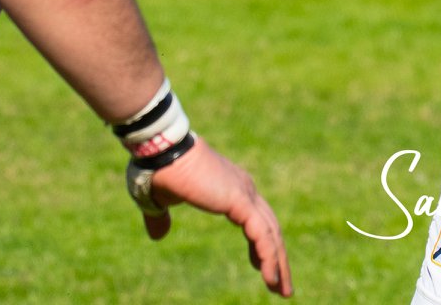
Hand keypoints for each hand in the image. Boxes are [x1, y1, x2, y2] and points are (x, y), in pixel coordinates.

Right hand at [143, 137, 293, 296]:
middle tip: (281, 286)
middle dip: (277, 258)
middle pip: (270, 229)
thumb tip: (159, 236)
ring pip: (271, 235)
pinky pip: (261, 235)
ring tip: (282, 291)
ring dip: (278, 264)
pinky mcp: (240, 201)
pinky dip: (268, 257)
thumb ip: (161, 218)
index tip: (262, 265)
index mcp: (231, 189)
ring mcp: (245, 194)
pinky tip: (270, 278)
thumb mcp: (158, 201)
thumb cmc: (158, 171)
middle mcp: (244, 190)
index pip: (256, 220)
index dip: (261, 244)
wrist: (161, 151)